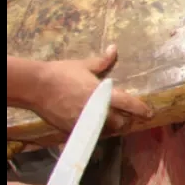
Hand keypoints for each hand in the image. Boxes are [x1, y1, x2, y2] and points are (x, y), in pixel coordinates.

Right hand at [30, 45, 151, 132]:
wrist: (36, 87)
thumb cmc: (61, 73)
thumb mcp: (83, 65)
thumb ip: (102, 61)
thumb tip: (114, 49)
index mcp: (103, 94)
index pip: (129, 104)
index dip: (141, 109)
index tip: (149, 113)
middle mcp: (97, 111)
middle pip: (120, 123)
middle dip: (125, 121)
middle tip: (126, 117)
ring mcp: (85, 122)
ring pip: (106, 131)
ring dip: (112, 127)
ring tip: (112, 121)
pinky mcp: (73, 129)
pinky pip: (91, 134)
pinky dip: (96, 131)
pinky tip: (95, 125)